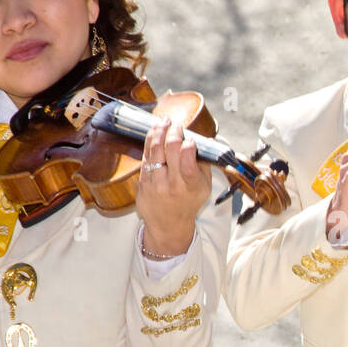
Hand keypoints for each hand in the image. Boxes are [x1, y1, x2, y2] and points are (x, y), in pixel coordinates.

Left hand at [136, 115, 212, 257]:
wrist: (168, 224)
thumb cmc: (189, 202)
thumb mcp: (204, 187)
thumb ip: (203, 164)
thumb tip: (201, 140)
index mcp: (191, 186)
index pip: (188, 161)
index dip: (189, 146)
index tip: (190, 139)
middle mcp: (172, 184)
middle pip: (170, 150)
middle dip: (174, 132)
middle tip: (177, 125)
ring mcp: (155, 182)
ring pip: (155, 150)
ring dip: (159, 132)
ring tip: (164, 122)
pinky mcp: (143, 181)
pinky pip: (146, 156)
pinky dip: (150, 141)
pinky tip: (154, 132)